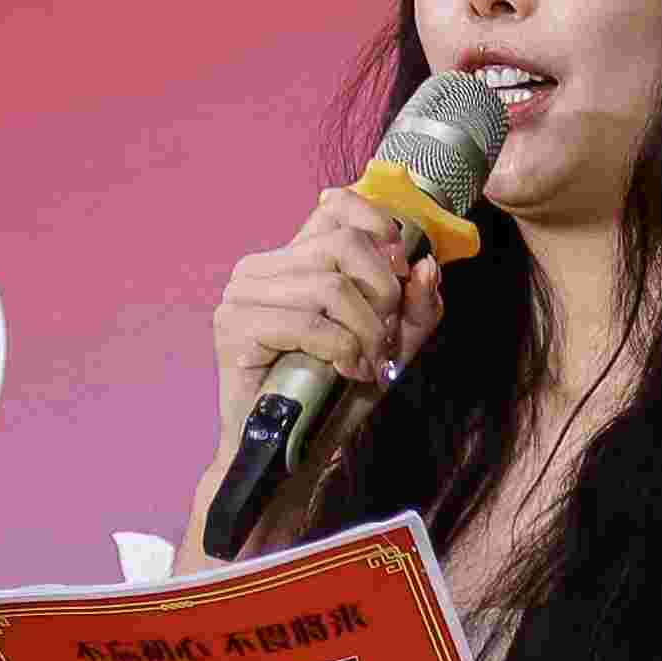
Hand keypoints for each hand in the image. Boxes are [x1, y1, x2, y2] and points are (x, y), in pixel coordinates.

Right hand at [204, 189, 445, 494]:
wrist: (289, 454)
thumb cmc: (333, 395)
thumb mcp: (390, 345)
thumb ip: (415, 306)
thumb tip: (427, 265)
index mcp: (294, 260)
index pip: (335, 206)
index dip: (378, 225)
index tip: (399, 267)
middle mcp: (261, 268)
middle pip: (343, 246)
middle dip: (382, 293)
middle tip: (385, 337)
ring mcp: (242, 295)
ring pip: (329, 286)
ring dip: (365, 330)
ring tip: (367, 362)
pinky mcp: (234, 328)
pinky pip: (308, 323)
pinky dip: (341, 349)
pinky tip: (347, 372)